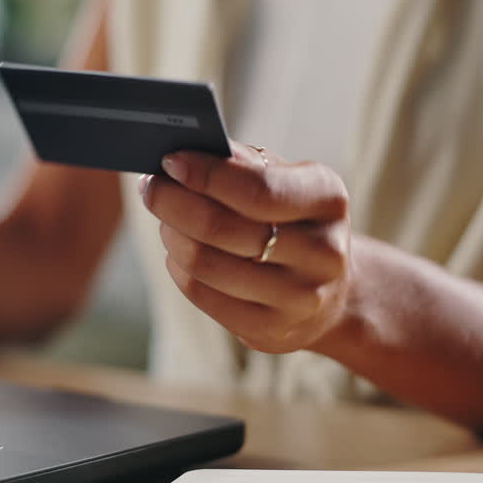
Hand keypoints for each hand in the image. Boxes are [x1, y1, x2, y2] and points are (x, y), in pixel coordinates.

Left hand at [140, 143, 351, 353]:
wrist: (331, 292)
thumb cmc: (294, 220)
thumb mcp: (286, 180)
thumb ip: (245, 163)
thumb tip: (192, 152)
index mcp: (328, 200)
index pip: (257, 189)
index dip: (205, 175)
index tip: (169, 161)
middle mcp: (323, 252)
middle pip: (222, 228)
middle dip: (173, 203)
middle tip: (151, 188)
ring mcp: (299, 298)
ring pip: (205, 263)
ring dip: (172, 235)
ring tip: (166, 221)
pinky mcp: (271, 330)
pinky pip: (202, 294)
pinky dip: (179, 269)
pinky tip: (178, 255)